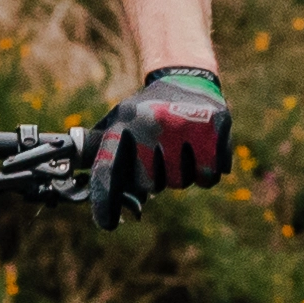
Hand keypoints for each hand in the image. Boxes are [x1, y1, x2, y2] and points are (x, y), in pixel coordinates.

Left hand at [88, 66, 236, 205]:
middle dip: (155, 178)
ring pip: (181, 182)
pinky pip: (208, 178)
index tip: (107, 224)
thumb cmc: (147, 112)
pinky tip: (201, 150)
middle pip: (150, 184)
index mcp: (124, 121)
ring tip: (180, 148)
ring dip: (181, 174)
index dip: (105, 200)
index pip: (108, 168)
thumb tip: (88, 191)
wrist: (184, 78)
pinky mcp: (215, 127)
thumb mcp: (119, 123)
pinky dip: (205, 173)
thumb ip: (103, 155)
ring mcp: (185, 124)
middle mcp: (152, 121)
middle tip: (161, 156)